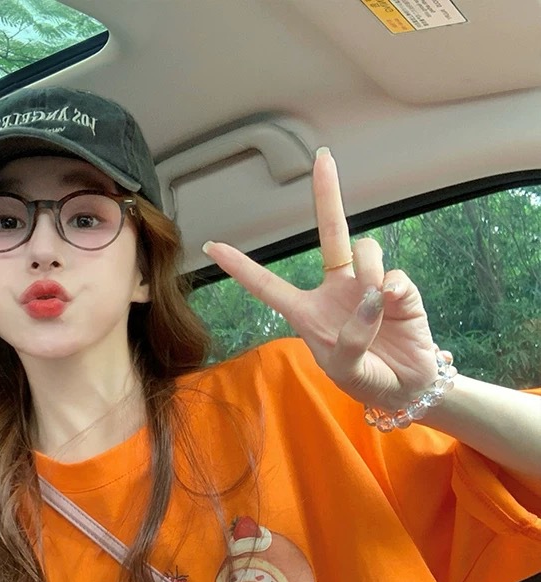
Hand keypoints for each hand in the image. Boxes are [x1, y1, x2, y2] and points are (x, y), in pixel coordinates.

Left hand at [202, 148, 438, 411]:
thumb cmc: (366, 378)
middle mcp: (337, 290)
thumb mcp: (346, 369)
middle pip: (330, 233)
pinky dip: (393, 290)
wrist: (407, 387)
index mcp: (308, 313)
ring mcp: (368, 284)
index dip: (241, 267)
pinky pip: (393, 274)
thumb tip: (372, 295)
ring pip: (364, 249)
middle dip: (327, 195)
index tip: (211, 245)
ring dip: (368, 270)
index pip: (268, 285)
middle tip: (323, 157)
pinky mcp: (399, 289)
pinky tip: (394, 307)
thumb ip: (351, 339)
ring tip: (376, 304)